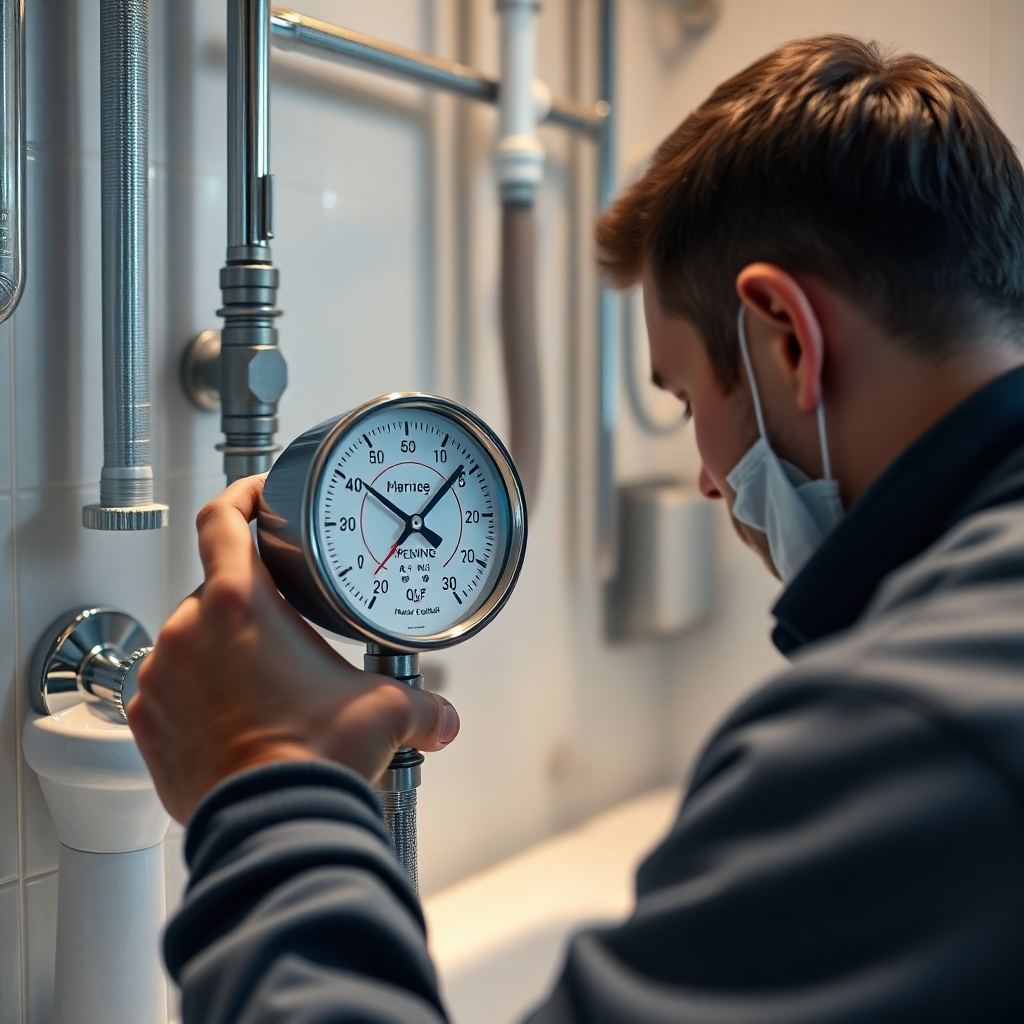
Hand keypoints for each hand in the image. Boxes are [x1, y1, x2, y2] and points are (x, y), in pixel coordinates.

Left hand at [127, 476, 459, 823]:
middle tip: (286, 634)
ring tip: (264, 687)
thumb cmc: (313, 756)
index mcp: (241, 604)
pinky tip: (236, 719)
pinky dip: (199, 694)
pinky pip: (171, 688)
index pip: (222, 518)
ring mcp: (163, 676)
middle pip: (215, 589)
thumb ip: (422, 707)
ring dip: (223, 652)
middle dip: (251, 607)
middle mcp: (190, 631)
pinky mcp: (147, 720)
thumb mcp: (384, 713)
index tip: (256, 497)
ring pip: (192, 641)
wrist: (271, 822)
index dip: (240, 496)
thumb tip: (444, 720)